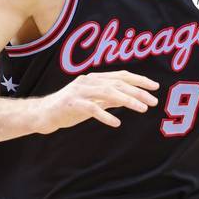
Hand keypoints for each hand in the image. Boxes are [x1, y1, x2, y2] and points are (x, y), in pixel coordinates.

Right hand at [37, 70, 158, 131]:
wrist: (43, 114)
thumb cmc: (70, 108)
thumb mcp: (93, 102)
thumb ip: (109, 99)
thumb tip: (129, 99)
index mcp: (94, 78)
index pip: (121, 75)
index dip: (139, 80)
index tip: (155, 87)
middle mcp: (88, 81)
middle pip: (117, 83)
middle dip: (138, 91)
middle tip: (153, 101)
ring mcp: (79, 92)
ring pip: (107, 92)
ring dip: (127, 100)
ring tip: (142, 109)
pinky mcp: (71, 104)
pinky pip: (91, 109)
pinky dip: (105, 115)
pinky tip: (116, 123)